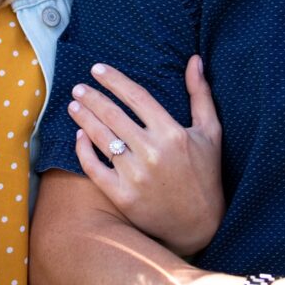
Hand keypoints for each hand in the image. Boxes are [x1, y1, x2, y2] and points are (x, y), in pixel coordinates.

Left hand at [68, 56, 223, 256]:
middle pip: (113, 115)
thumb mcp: (210, 132)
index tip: (97, 69)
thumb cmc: (206, 173)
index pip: (136, 97)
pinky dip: (83, 149)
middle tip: (78, 87)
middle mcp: (153, 152)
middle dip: (92, 97)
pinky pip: (94, 167)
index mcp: (173, 133)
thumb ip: (200, 94)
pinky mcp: (122, 196)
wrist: (200, 224)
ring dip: (83, 118)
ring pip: (101, 138)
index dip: (114, 80)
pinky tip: (80, 136)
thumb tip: (194, 60)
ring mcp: (135, 175)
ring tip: (74, 106)